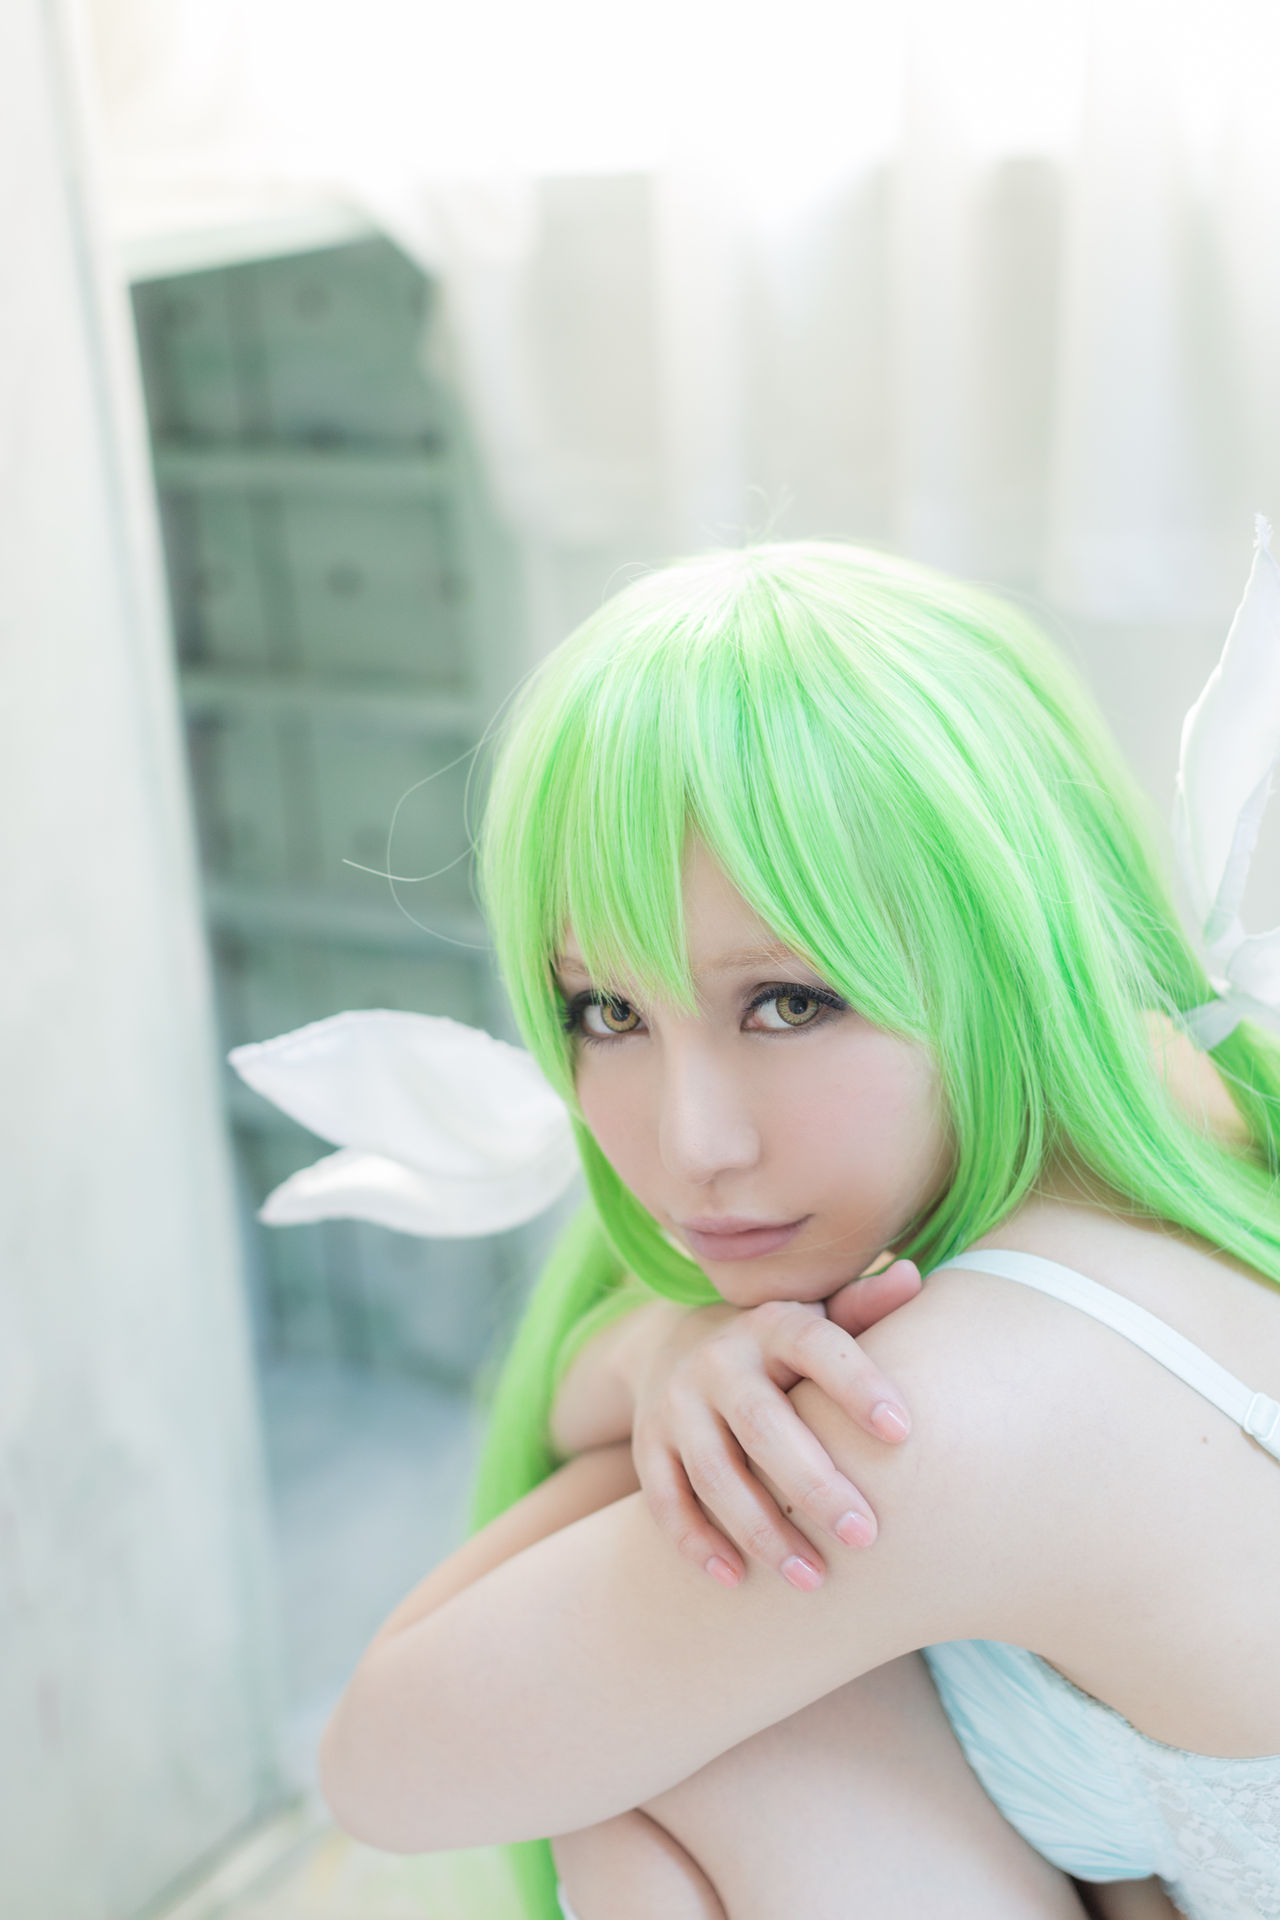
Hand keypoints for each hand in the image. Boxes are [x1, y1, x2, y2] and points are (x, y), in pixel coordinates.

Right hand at [629, 1258, 921, 1590]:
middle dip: (814, 1484)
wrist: (675, 1344)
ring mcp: (676, 1404)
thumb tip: (915, 1279)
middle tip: (867, 1535)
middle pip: (763, 1424)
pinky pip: (664, 1500)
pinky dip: (696, 1542)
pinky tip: (736, 1580)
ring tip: (813, 1578)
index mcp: (772, 1324)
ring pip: (714, 1473)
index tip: (901, 1433)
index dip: (856, 1384)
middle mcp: (718, 1360)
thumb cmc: (780, 1346)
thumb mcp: (816, 1317)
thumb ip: (863, 1308)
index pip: (816, 1346)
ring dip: (762, 1530)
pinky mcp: (646, 1445)